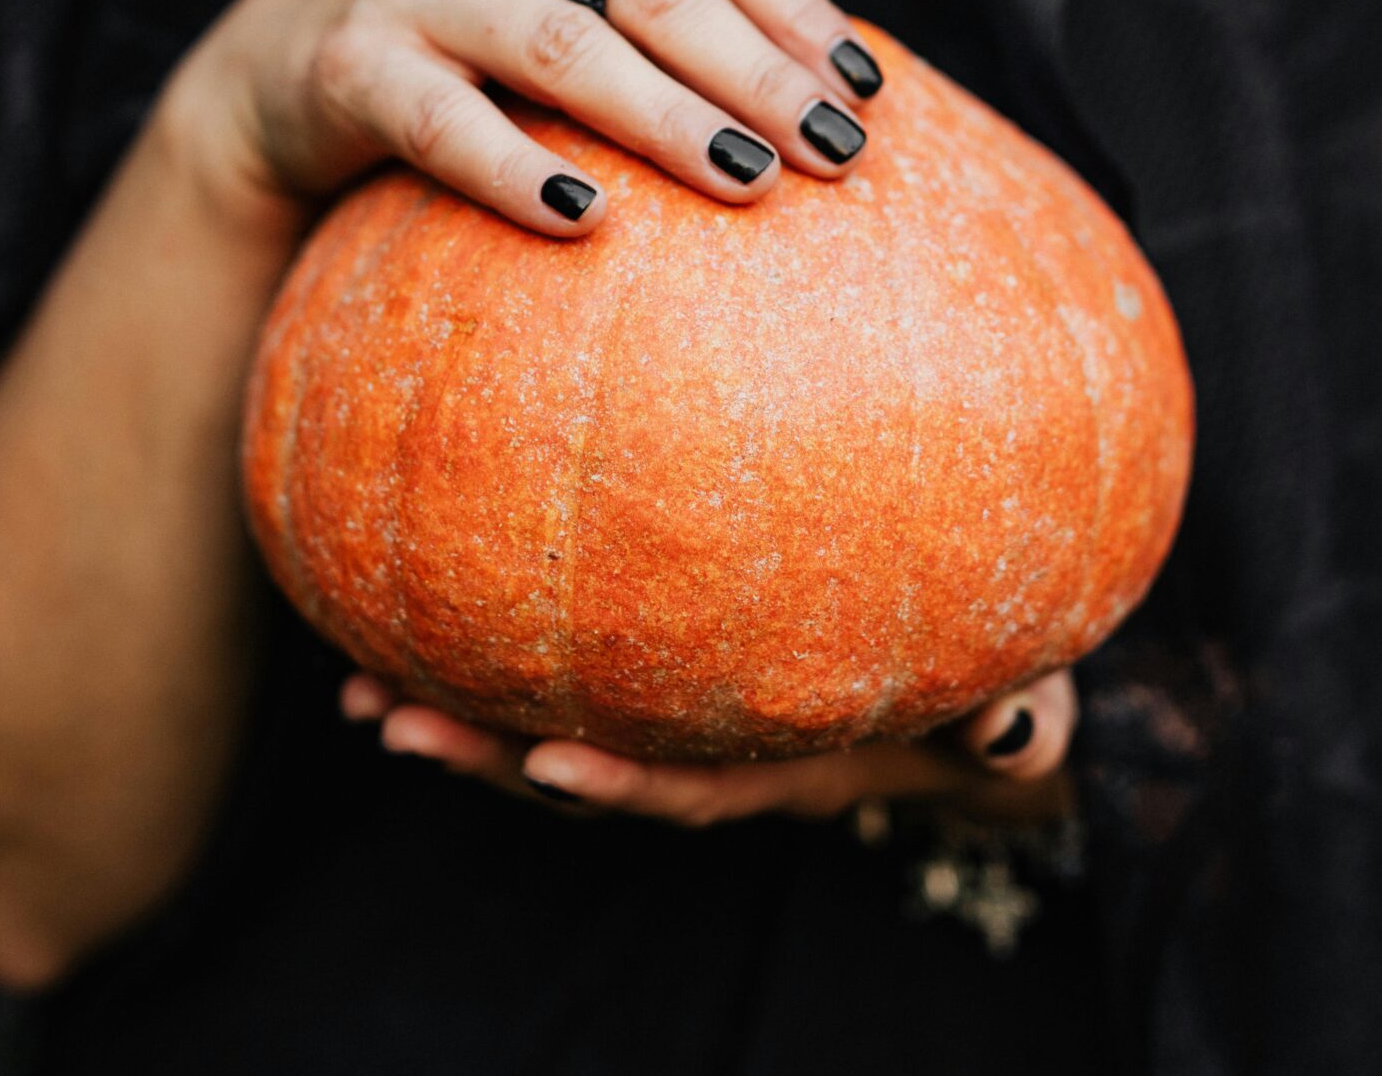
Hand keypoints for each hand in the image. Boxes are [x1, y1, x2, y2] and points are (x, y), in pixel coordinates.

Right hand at [161, 0, 883, 232]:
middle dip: (756, 72)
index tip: (863, 89)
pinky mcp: (355, 66)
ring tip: (750, 182)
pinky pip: (444, 123)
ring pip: (563, 46)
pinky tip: (588, 219)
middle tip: (836, 151)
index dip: (792, 6)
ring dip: (664, 117)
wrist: (281, 61)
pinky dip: (518, 170)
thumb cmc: (473, 24)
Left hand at [339, 670, 1079, 827]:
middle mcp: (717, 760)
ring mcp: (683, 726)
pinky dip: (487, 650)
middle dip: (484, 757)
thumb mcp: (1026, 705)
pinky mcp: (662, 683)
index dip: (620, 782)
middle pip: (586, 772)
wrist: (979, 710)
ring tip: (355, 690)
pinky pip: (566, 673)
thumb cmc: (1003, 691)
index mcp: (788, 769)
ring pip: (552, 735)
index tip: (543, 762)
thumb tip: (1007, 730)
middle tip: (386, 718)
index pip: (693, 786)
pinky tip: (413, 595)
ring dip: (457, 719)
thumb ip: (1019, 717)